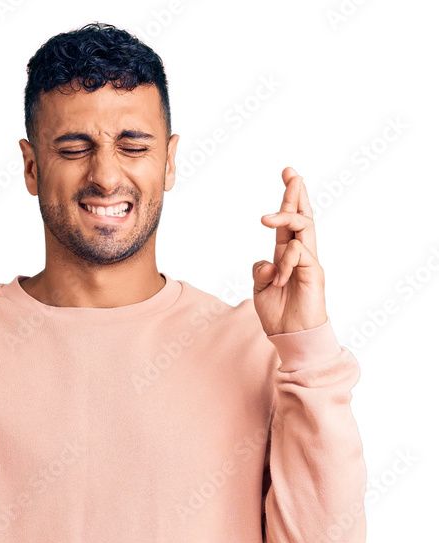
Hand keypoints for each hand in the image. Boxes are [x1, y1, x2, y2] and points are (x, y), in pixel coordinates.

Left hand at [252, 167, 327, 334]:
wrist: (291, 337)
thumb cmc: (278, 315)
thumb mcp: (260, 290)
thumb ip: (260, 271)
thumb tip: (268, 262)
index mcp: (286, 256)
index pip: (288, 223)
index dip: (288, 200)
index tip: (287, 176)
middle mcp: (300, 255)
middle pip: (302, 217)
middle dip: (296, 193)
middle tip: (291, 172)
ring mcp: (309, 262)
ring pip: (303, 227)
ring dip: (284, 216)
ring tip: (264, 219)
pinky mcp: (314, 272)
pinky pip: (300, 252)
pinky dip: (287, 258)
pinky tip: (280, 276)